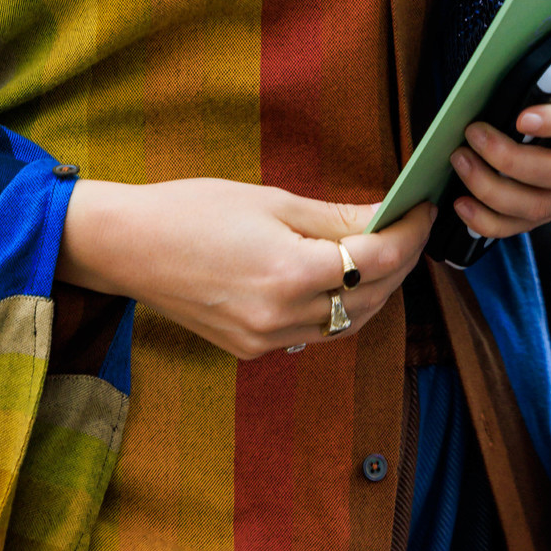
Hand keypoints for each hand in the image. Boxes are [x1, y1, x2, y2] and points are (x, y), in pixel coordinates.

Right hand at [56, 176, 435, 359]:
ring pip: (347, 324)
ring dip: (373, 291)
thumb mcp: (271, 201)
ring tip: (382, 252)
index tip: (423, 209)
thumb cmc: (191, 210)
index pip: (376, 260)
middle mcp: (283, 318)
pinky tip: (339, 280)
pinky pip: (314, 334)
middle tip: (409, 226)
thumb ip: (334, 217)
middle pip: (370, 297)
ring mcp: (266, 340)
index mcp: (290, 273)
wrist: (127, 247)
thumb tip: (384, 216)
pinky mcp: (251, 349)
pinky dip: (337, 308)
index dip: (409, 234)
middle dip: (399, 262)